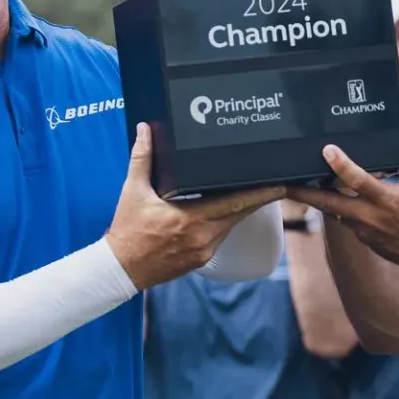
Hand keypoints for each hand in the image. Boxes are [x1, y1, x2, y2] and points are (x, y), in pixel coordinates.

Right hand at [105, 124, 285, 288]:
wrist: (120, 269)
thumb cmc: (127, 231)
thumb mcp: (132, 191)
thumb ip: (142, 158)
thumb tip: (145, 129)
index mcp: (189, 218)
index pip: (235, 203)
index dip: (259, 193)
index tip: (278, 183)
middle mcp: (202, 236)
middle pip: (240, 214)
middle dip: (258, 198)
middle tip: (276, 182)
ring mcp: (204, 251)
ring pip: (231, 225)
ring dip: (241, 210)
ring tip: (254, 191)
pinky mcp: (202, 260)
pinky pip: (221, 237)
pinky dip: (225, 222)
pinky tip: (227, 211)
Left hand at [289, 123, 398, 277]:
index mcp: (387, 199)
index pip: (358, 180)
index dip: (340, 165)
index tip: (327, 150)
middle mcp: (370, 217)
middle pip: (328, 203)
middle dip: (302, 193)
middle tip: (280, 183)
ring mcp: (364, 231)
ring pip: (333, 211)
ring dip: (316, 198)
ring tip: (296, 184)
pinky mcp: (363, 240)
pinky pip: (345, 221)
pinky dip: (338, 208)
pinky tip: (329, 196)